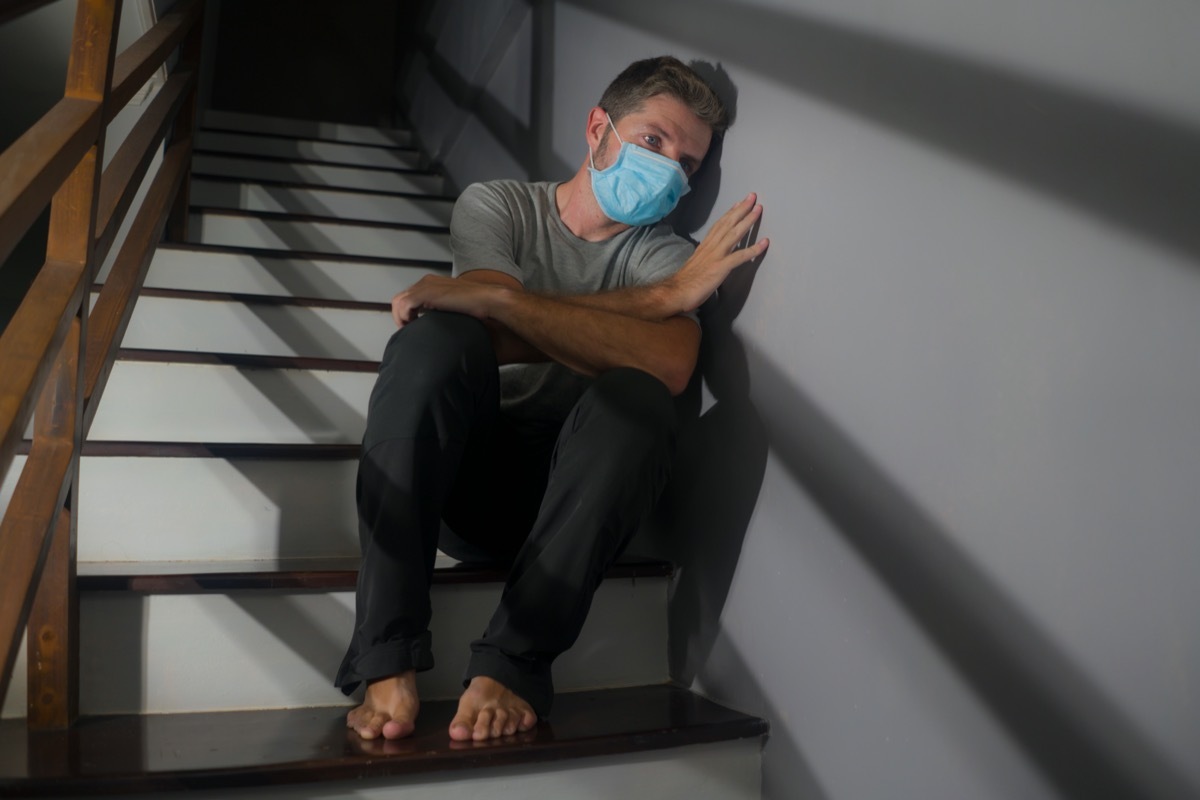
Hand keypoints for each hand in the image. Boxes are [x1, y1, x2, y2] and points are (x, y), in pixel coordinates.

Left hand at [390, 275, 506, 327]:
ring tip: (409, 329)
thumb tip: (436, 321)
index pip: (408, 296)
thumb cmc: (477, 305)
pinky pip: (404, 304)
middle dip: (400, 316)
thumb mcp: (454, 305)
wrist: (488, 299)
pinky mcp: (427, 293)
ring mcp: (426, 285)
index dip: (405, 313)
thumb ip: (442, 308)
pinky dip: (404, 317)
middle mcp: (427, 281)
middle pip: (400, 298)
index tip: (411, 326)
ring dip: (400, 317)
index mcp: (432, 282)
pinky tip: (413, 325)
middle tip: (408, 329)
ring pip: (398, 301)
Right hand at [665, 193, 767, 312]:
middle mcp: (711, 247)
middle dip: (741, 209)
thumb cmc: (685, 282)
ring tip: (759, 210)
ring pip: (734, 234)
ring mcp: (716, 256)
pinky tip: (764, 243)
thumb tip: (711, 256)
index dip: (730, 213)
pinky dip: (753, 249)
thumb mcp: (696, 263)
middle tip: (752, 196)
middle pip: (728, 223)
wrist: (676, 292)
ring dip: (748, 220)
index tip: (738, 203)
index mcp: (705, 246)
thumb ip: (705, 257)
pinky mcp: (720, 267)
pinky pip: (740, 256)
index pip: (719, 225)